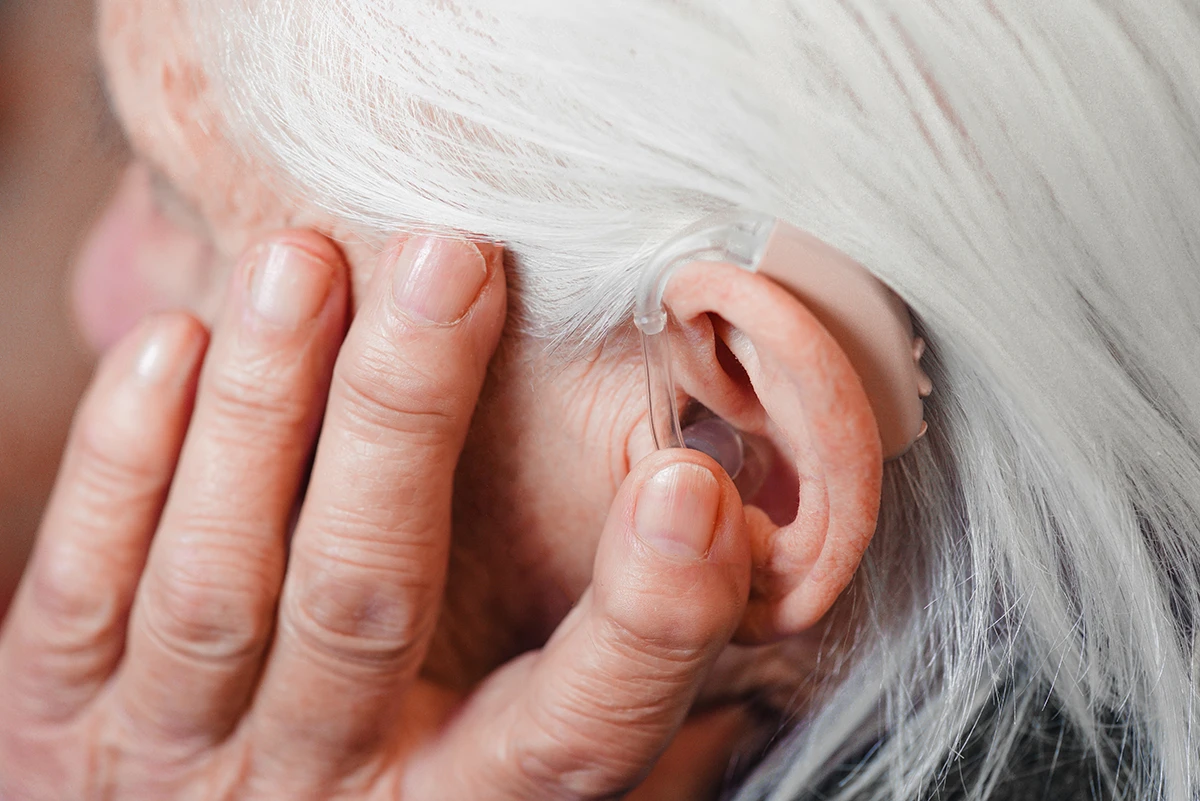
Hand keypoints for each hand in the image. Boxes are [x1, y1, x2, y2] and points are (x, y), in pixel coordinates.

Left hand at [0, 231, 752, 799]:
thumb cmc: (396, 779)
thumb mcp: (496, 754)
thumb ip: (598, 684)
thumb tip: (753, 555)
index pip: (572, 731)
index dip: (643, 621)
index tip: (687, 486)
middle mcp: (321, 790)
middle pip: (365, 602)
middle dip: (406, 420)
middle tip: (453, 262)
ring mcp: (176, 758)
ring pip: (219, 580)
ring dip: (265, 408)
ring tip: (305, 260)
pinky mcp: (58, 719)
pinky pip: (83, 587)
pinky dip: (125, 461)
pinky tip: (176, 341)